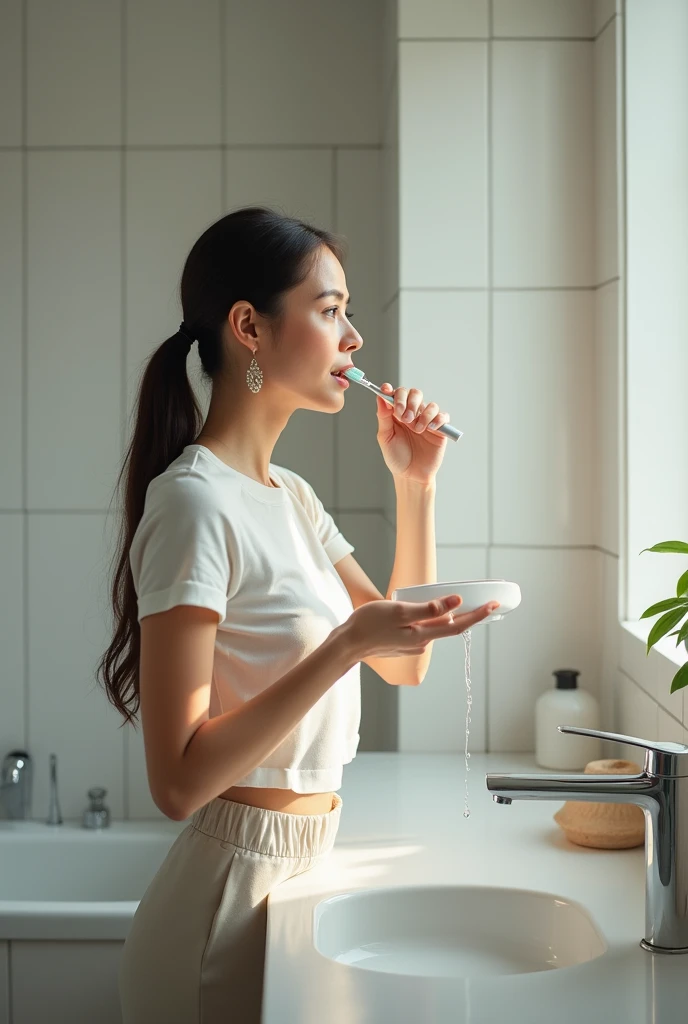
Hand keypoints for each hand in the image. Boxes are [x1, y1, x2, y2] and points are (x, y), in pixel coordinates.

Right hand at [343, 594, 499, 661]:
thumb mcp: (399, 611)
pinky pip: (423, 628)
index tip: (493, 605)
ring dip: (447, 616)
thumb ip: (428, 609)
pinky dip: (430, 619)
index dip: (477, 615)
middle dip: (468, 614)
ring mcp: (412, 644)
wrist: (347, 643)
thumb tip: (455, 604)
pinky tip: (427, 610)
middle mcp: (422, 643)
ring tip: (457, 601)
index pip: (458, 625)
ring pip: (435, 627)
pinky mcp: (403, 642)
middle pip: (450, 626)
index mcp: (423, 636)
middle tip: (484, 602)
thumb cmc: (369, 625)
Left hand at [376, 383, 451, 482]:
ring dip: (423, 414)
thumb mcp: (385, 438)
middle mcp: (413, 414)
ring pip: (430, 405)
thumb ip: (383, 417)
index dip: (391, 390)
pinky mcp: (440, 430)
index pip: (397, 394)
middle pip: (414, 393)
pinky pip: (443, 416)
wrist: (411, 476)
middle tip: (404, 417)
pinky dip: (437, 419)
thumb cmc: (397, 457)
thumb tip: (380, 398)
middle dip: (408, 401)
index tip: (386, 390)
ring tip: (416, 430)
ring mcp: (427, 421)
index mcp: (398, 414)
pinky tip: (429, 429)